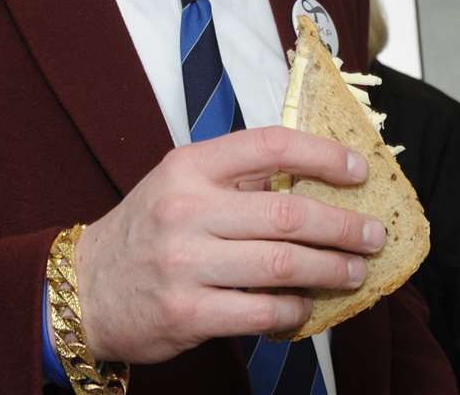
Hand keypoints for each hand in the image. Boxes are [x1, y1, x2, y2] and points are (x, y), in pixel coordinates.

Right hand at [73, 125, 385, 364]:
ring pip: (284, 266)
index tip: (359, 170)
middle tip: (373, 234)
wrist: (87, 287)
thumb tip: (317, 178)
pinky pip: (263, 313)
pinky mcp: (188, 314)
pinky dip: (294, 311)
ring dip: (331, 270)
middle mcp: (187, 210)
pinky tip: (306, 307)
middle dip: (344, 226)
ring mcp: (186, 264)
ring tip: (355, 271)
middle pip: (288, 214)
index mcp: (190, 166)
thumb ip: (237, 176)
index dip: (323, 156)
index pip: (270, 145)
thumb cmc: (149, 230)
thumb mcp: (180, 183)